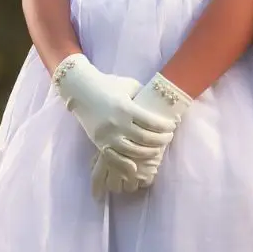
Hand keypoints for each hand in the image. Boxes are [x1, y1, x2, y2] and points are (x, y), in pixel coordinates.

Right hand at [89, 72, 192, 197]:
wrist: (80, 90)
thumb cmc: (107, 84)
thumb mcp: (128, 85)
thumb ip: (143, 95)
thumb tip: (159, 104)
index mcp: (126, 108)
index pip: (152, 123)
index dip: (166, 127)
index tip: (172, 126)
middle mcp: (117, 124)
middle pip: (146, 139)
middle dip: (162, 140)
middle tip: (168, 138)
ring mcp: (107, 135)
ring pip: (133, 152)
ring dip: (149, 153)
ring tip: (157, 149)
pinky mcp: (99, 143)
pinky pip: (115, 159)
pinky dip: (127, 165)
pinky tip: (137, 167)